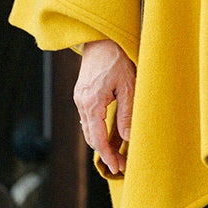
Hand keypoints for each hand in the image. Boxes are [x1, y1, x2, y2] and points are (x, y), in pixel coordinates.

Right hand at [74, 37, 135, 175]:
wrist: (102, 40)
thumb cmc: (118, 60)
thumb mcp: (128, 87)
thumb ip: (127, 114)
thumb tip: (127, 138)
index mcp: (92, 103)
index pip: (97, 138)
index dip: (107, 155)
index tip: (117, 167)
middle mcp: (81, 103)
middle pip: (90, 137)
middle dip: (105, 153)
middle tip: (120, 164)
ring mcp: (79, 99)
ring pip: (87, 129)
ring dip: (100, 143)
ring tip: (117, 153)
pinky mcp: (81, 95)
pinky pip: (87, 119)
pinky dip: (96, 131)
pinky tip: (108, 136)